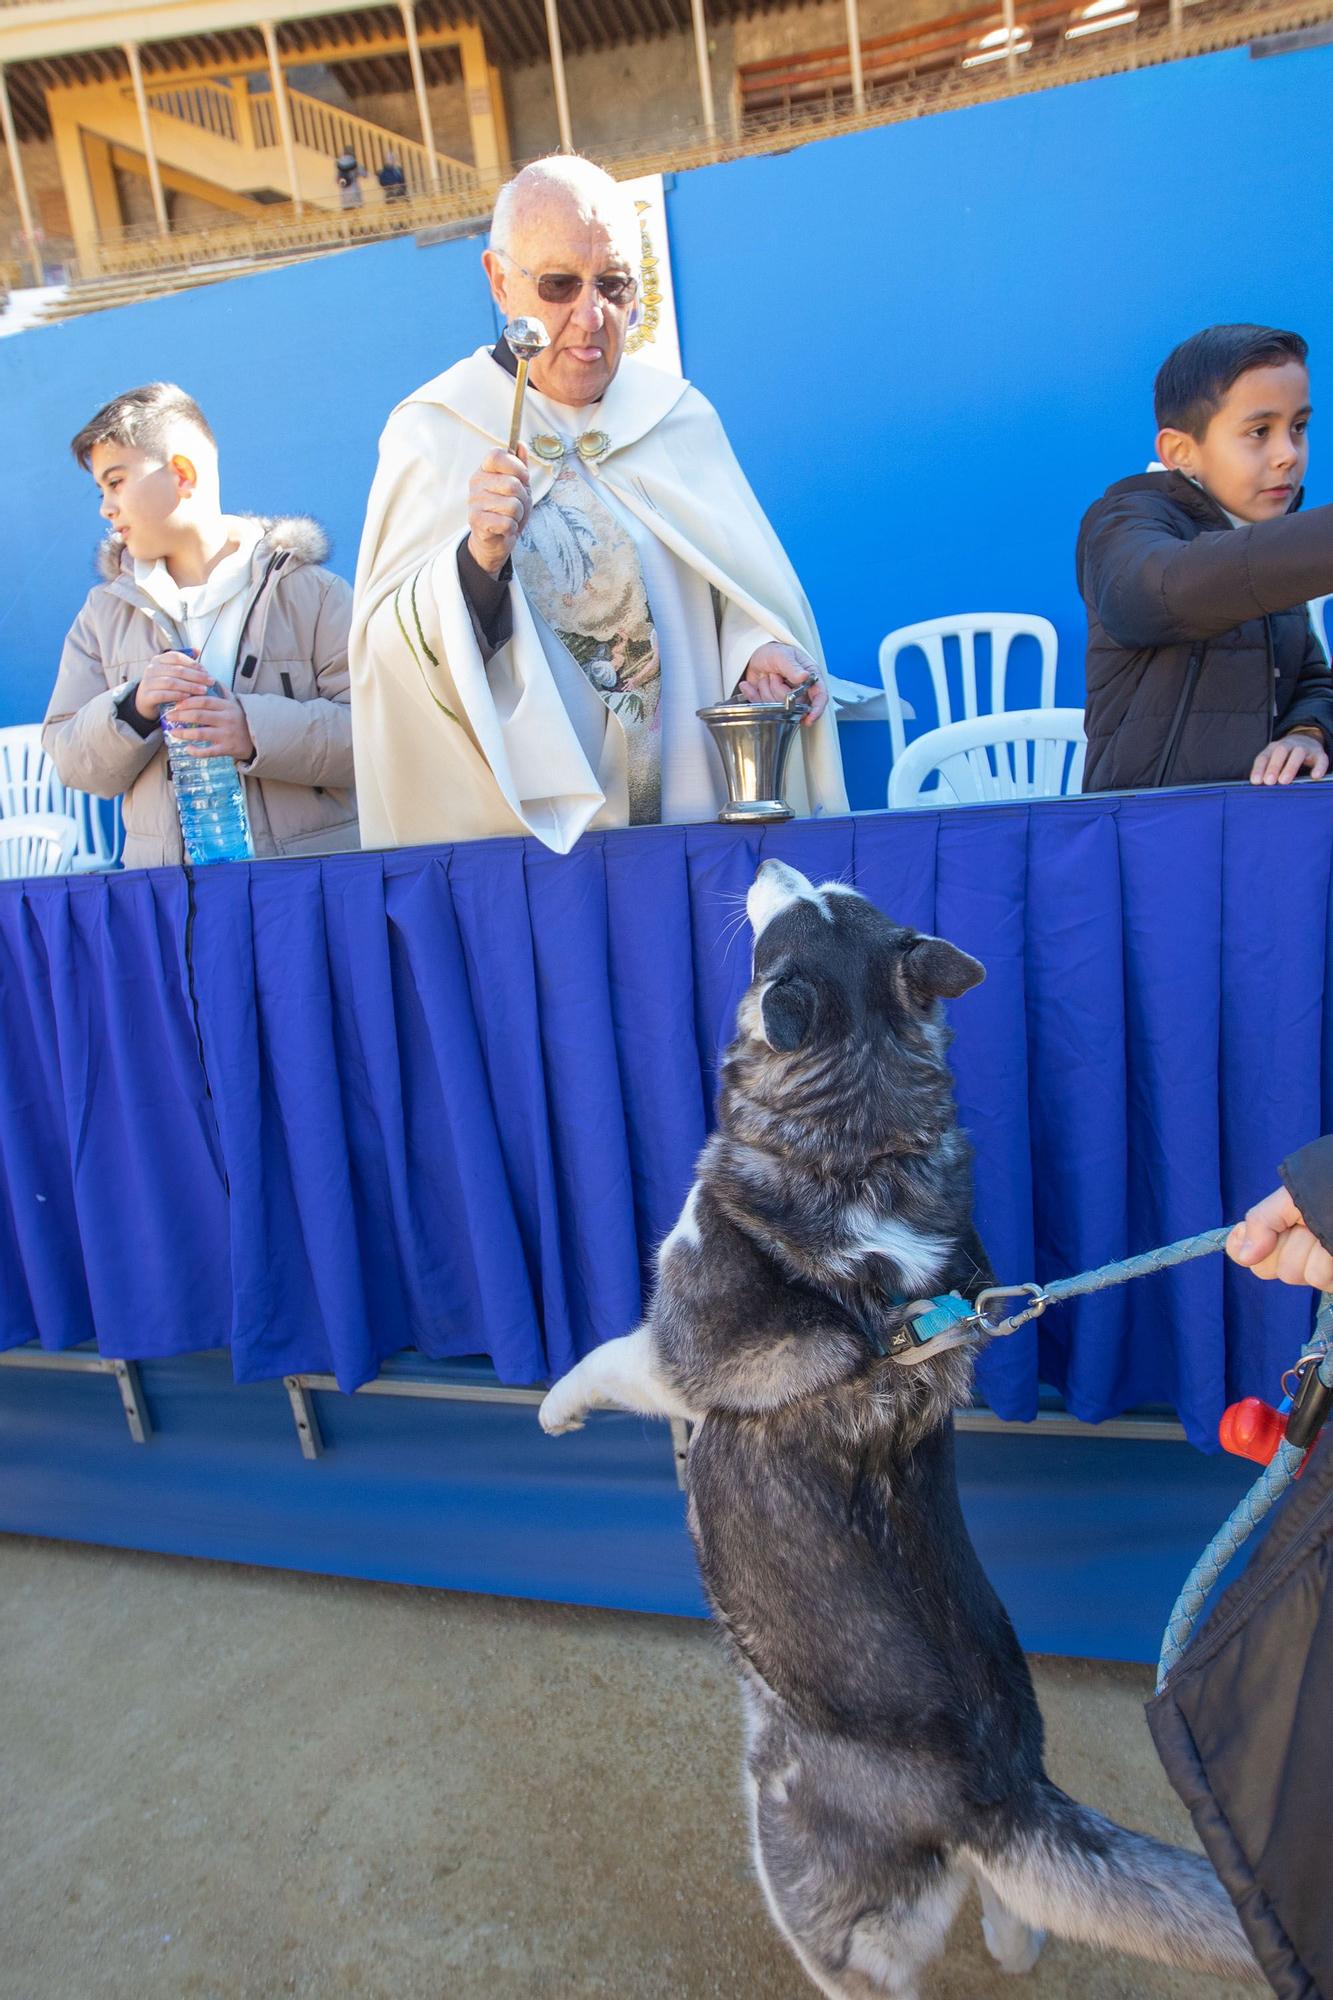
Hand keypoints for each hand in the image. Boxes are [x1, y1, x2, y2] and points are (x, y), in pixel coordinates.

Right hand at [134, 651, 211, 721]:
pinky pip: (163, 695)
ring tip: (203, 690)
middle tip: (210, 682)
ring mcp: (147, 682)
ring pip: (171, 682)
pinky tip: (188, 697)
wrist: (145, 700)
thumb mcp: (172, 671)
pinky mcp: (146, 696)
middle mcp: (151, 669)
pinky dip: (176, 695)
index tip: (206, 671)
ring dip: (190, 686)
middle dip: (196, 676)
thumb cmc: (163, 684)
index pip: (177, 657)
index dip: (193, 663)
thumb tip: (197, 650)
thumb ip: (184, 661)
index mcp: (159, 659)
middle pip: (177, 670)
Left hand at [163, 680, 255, 762]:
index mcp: (226, 706)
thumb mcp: (233, 701)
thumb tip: (205, 673)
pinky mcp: (227, 749)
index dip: (188, 701)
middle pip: (200, 715)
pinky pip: (209, 751)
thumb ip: (220, 688)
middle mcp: (227, 719)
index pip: (204, 700)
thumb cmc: (239, 718)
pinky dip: (196, 751)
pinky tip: (187, 748)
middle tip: (168, 716)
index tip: (175, 703)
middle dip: (181, 716)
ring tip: (172, 732)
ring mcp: (227, 735)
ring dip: (184, 733)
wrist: (257, 738)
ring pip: (202, 733)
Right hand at [467, 446, 530, 575]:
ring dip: (517, 515)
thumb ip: (519, 466)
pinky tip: (503, 528)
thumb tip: (521, 444)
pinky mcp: (476, 520)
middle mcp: (476, 482)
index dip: (516, 466)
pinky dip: (511, 528)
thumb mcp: (519, 486)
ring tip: (508, 517)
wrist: (496, 540)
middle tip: (515, 506)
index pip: (497, 455)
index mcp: (485, 470)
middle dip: (522, 498)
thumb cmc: (507, 510)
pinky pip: (507, 522)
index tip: (522, 478)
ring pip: (513, 505)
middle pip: (513, 484)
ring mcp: (474, 501)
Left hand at [734, 642, 827, 726]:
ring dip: (765, 689)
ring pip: (777, 708)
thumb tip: (804, 676)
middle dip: (778, 689)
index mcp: (810, 677)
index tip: (810, 717)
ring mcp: (786, 700)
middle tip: (774, 675)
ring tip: (766, 676)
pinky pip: (762, 707)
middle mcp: (800, 691)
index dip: (817, 708)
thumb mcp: (783, 655)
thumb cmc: (774, 653)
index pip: (820, 696)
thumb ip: (793, 667)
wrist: (755, 655)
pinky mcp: (771, 704)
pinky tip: (751, 685)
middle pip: (793, 705)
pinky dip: (753, 694)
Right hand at [1227, 1185, 1332, 1289]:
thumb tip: (1243, 1255)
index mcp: (1281, 1230)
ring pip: (1299, 1274)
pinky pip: (1324, 1280)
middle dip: (1293, 1243)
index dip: (1244, 1246)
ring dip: (1318, 1250)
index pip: (1242, 1251)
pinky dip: (1332, 1262)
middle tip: (1310, 1223)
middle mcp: (1297, 1252)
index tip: (1259, 1236)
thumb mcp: (1294, 1195)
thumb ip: (1263, 1219)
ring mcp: (1321, 1270)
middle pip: (1270, 1267)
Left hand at [1250, 731, 1329, 785]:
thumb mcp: (1274, 762)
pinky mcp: (1319, 754)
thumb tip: (1260, 788)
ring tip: (1284, 781)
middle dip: (1273, 766)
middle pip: (1280, 751)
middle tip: (1269, 781)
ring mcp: (1305, 748)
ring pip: (1298, 753)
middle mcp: (1288, 745)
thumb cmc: (1286, 758)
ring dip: (1290, 767)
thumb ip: (1267, 773)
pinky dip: (1318, 767)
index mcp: (1273, 749)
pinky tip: (1314, 776)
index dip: (1259, 769)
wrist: (1306, 740)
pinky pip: (1320, 759)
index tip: (1256, 781)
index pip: (1264, 757)